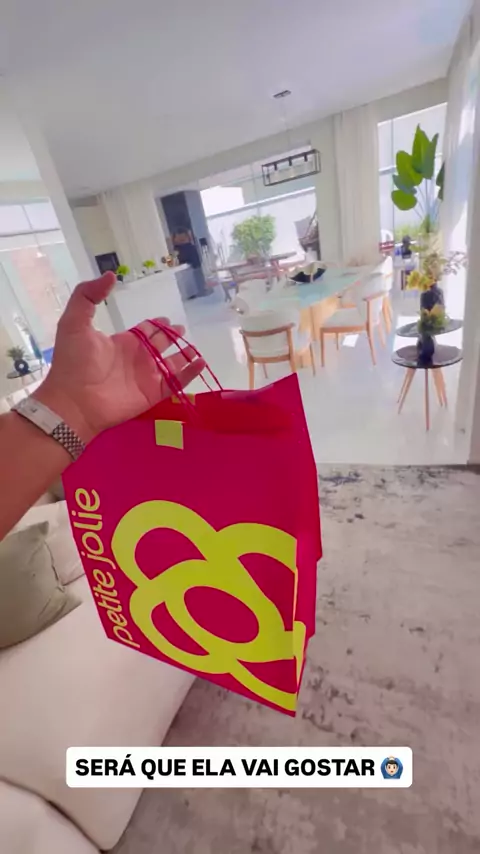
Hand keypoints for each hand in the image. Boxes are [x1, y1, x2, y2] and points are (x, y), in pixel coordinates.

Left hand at [33, 272, 204, 441]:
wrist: (74, 400)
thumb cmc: (74, 362)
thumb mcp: (74, 321)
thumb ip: (88, 295)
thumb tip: (111, 275)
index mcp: (122, 342)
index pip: (144, 330)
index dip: (155, 324)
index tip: (166, 318)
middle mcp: (137, 358)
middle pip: (160, 344)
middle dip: (171, 336)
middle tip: (181, 328)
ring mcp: (146, 376)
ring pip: (172, 364)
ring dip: (184, 355)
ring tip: (196, 348)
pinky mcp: (153, 393)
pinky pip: (177, 382)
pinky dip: (191, 373)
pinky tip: (201, 363)